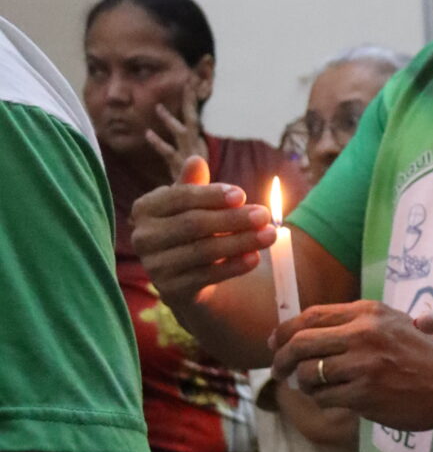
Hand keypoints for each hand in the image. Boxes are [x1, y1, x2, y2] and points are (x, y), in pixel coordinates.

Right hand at [131, 153, 274, 304]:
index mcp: (146, 208)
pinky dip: (233, 266)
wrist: (189, 274)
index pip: (180, 197)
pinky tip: (254, 258)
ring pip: (202, 251)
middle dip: (232, 219)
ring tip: (269, 235)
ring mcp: (154, 266)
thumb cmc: (193, 227)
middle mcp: (143, 238)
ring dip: (240, 242)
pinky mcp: (170, 291)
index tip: (242, 195)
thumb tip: (195, 160)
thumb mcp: (194, 203)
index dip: (212, 195)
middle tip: (264, 215)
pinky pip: (206, 277)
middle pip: (193, 224)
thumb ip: (194, 184)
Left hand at [145, 79, 208, 180]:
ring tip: (158, 107)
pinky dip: (158, 142)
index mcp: (201, 141)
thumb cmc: (197, 179)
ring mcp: (188, 153)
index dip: (192, 100)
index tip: (190, 83)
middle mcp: (196, 144)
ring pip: (179, 131)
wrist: (200, 197)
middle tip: (188, 83)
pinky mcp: (179, 164)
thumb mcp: (197, 159)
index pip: (196, 116)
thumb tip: (188, 132)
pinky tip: (148, 133)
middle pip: (192, 118)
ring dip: (170, 119)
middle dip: (189, 102)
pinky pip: (167, 151)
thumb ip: (193, 146)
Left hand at [270, 301, 432, 431]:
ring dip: (304, 383)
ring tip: (314, 387)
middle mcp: (363, 333)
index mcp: (367, 312)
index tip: (275, 343)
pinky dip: (322, 400)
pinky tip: (335, 399)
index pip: (310, 315)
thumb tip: (303, 334)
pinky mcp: (364, 394)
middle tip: (279, 370)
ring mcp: (363, 364)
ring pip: (309, 373)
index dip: (285, 330)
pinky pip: (324, 397)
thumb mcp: (390, 324)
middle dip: (281, 359)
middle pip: (300, 343)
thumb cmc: (421, 355)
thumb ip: (352, 324)